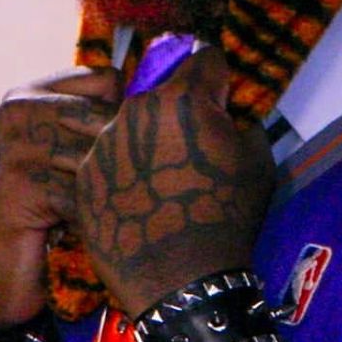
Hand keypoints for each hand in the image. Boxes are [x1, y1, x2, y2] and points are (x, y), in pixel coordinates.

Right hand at [0, 67, 120, 328]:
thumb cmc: (44, 215)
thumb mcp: (65, 159)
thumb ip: (97, 124)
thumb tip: (172, 101)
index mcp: (30, 93)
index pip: (108, 79)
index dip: (128, 117)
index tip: (129, 152)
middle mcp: (18, 108)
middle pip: (110, 117)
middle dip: (125, 161)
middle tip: (124, 196)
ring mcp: (16, 143)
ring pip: (102, 158)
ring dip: (112, 195)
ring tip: (104, 216)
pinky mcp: (19, 183)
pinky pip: (86, 196)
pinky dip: (93, 221)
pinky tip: (83, 234)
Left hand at [74, 45, 275, 315]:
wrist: (182, 282)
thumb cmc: (227, 220)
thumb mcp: (257, 162)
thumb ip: (243, 123)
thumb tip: (231, 114)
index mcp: (181, 100)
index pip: (204, 59)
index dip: (218, 78)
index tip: (221, 98)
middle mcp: (135, 112)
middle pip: (161, 92)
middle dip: (179, 111)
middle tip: (194, 148)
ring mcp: (104, 144)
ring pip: (130, 126)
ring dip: (147, 141)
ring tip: (163, 181)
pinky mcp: (84, 176)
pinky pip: (108, 159)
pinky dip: (123, 171)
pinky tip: (139, 199)